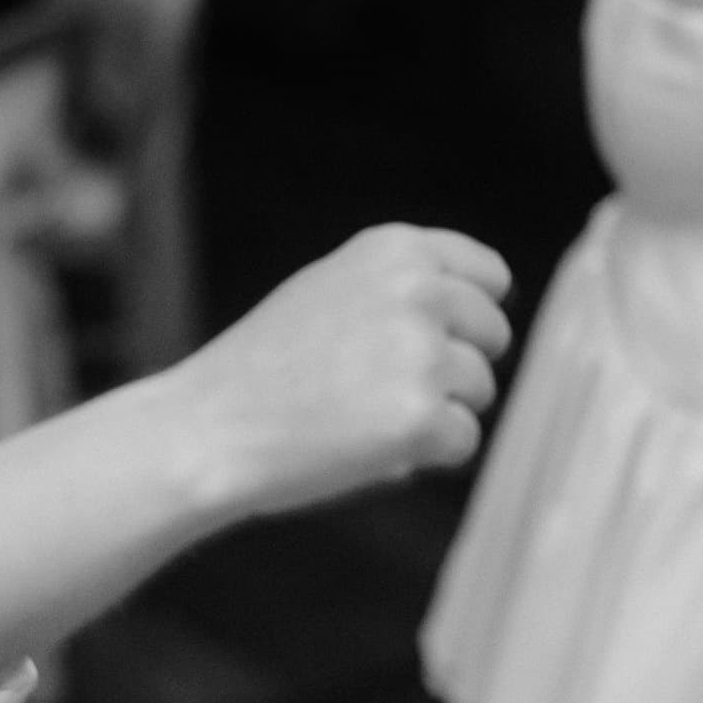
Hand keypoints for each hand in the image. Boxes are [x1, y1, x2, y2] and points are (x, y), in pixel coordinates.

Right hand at [170, 223, 512, 519]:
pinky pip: (463, 442)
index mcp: (395, 248)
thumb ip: (403, 285)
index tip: (438, 339)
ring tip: (363, 412)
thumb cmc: (267, 366)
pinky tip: (366, 443)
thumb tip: (480, 305)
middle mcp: (418, 289)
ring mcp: (421, 353)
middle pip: (493, 335)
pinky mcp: (421, 416)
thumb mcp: (332, 286)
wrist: (209, 426)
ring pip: (480, 391)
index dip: (469, 316)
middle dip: (455, 367)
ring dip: (438, 411)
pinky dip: (425, 454)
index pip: (489, 275)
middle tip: (383, 386)